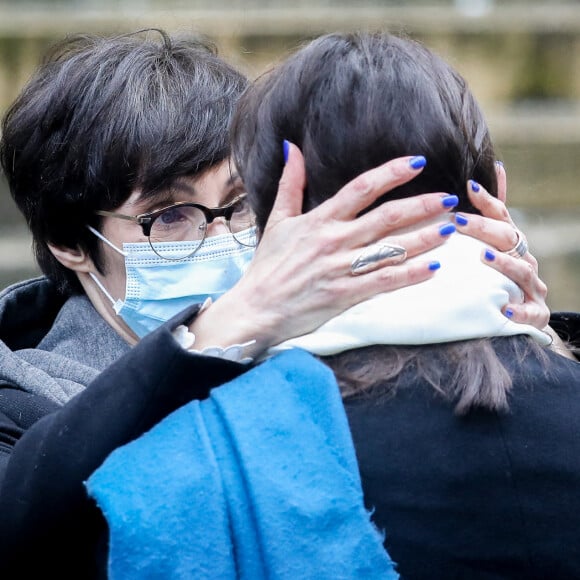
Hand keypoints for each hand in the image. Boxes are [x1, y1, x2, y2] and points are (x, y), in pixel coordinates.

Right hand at [191, 144, 458, 354]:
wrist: (256, 308)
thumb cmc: (268, 265)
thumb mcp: (277, 220)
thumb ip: (290, 183)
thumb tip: (294, 148)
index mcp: (319, 220)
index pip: (361, 189)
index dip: (391, 173)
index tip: (417, 162)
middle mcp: (333, 241)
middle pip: (386, 218)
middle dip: (422, 206)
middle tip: (450, 199)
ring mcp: (340, 269)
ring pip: (390, 250)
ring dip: (423, 239)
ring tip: (450, 230)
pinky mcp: (344, 295)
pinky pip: (383, 282)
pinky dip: (409, 276)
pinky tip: (432, 269)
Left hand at [452, 162, 549, 330]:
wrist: (524, 314)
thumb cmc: (501, 274)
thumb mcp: (496, 242)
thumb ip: (493, 210)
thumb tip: (496, 167)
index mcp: (513, 242)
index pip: (502, 216)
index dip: (487, 201)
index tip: (468, 187)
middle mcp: (525, 259)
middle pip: (508, 238)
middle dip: (484, 228)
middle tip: (459, 220)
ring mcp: (532, 286)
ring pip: (522, 271)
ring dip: (503, 263)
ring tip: (483, 257)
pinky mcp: (536, 313)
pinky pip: (531, 313)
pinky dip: (520, 310)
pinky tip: (505, 309)